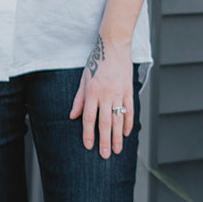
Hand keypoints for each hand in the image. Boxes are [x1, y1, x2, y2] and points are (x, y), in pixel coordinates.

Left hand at [69, 35, 133, 157]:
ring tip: (117, 150)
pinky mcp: (129, 90)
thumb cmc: (96, 61)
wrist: (113, 46)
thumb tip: (73, 116)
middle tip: (105, 155)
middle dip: (105, 141)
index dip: (88, 133)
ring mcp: (119, 93)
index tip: (89, 146)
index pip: (89, 117)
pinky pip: (130, 110)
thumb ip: (79, 99)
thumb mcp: (83, 78)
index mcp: (92, 91)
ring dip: (117, 136)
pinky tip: (126, 134)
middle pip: (105, 122)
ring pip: (118, 119)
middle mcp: (106, 94)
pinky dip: (128, 123)